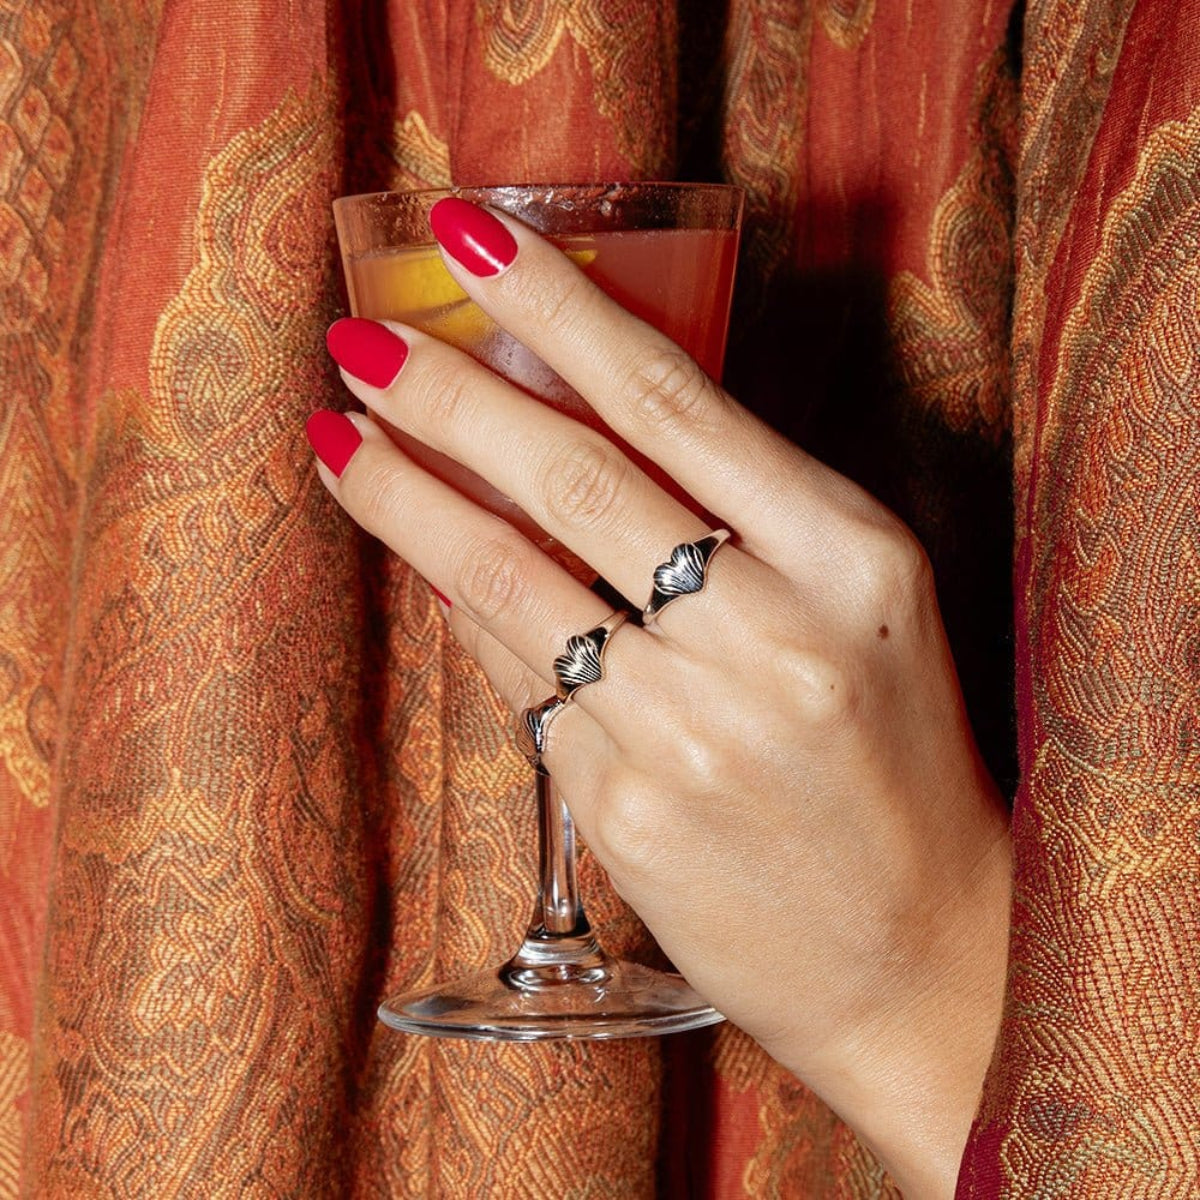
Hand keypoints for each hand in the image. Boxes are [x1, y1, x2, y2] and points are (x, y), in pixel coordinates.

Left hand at [310, 200, 1010, 1196]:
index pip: (678, 400)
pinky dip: (460, 611)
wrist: (922, 946)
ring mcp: (691, 736)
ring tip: (341, 443)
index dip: (561, 309)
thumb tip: (577, 417)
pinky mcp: (624, 818)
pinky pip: (517, 683)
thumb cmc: (894, 752)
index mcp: (852, 559)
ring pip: (513, 585)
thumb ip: (747, 506)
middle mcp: (773, 640)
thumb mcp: (864, 599)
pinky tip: (421, 561)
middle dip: (449, 399)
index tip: (472, 244)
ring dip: (409, 503)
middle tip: (361, 347)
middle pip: (575, 482)